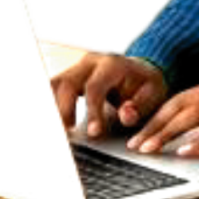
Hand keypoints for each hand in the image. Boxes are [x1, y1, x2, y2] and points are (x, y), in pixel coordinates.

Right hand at [50, 49, 167, 138]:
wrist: (140, 71)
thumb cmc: (145, 85)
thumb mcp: (153, 94)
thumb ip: (140, 106)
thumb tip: (126, 114)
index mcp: (112, 65)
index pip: (95, 87)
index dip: (92, 111)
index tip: (93, 133)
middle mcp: (90, 63)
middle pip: (67, 83)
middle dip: (63, 110)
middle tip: (65, 135)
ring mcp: (77, 68)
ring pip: (54, 84)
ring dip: (50, 107)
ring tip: (53, 131)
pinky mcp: (69, 77)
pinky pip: (51, 89)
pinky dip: (47, 105)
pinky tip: (46, 123)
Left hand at [126, 72, 198, 156]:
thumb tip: (193, 129)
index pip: (181, 98)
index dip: (157, 115)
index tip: (140, 132)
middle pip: (180, 104)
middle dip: (154, 125)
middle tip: (136, 144)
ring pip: (193, 114)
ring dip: (167, 133)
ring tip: (151, 149)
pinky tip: (185, 151)